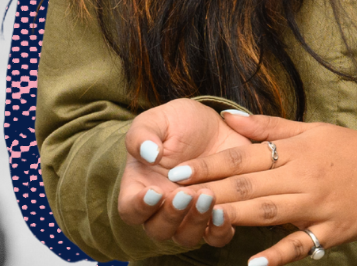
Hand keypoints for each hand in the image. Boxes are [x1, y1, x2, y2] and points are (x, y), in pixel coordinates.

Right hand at [116, 98, 255, 248]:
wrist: (215, 125)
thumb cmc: (178, 123)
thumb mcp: (158, 119)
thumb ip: (143, 135)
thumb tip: (149, 154)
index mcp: (141, 188)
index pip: (130, 210)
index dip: (139, 206)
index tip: (154, 191)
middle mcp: (163, 209)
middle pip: (159, 229)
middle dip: (171, 215)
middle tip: (186, 194)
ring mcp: (190, 215)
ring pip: (186, 236)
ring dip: (196, 222)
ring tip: (208, 196)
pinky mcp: (218, 214)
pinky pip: (217, 236)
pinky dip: (221, 231)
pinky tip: (226, 213)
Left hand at [172, 114, 356, 265]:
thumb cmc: (351, 150)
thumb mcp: (312, 130)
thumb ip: (269, 126)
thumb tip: (228, 116)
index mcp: (297, 149)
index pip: (245, 156)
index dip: (209, 164)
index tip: (178, 171)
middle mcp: (304, 176)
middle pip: (250, 184)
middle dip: (210, 190)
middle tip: (176, 197)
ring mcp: (317, 205)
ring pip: (268, 211)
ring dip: (233, 216)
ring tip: (202, 220)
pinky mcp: (330, 230)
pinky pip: (301, 244)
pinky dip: (277, 255)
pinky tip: (253, 265)